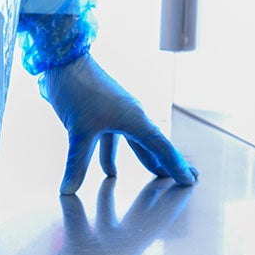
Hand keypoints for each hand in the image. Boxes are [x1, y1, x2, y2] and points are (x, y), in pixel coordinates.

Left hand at [38, 53, 197, 192]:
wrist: (64, 64)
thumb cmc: (79, 90)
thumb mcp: (79, 131)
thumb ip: (76, 163)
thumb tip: (68, 190)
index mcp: (133, 118)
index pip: (160, 146)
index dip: (175, 164)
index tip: (189, 178)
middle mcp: (131, 115)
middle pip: (155, 143)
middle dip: (170, 162)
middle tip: (189, 175)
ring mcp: (118, 114)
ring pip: (137, 142)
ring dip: (146, 159)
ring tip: (157, 174)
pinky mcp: (103, 114)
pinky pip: (115, 140)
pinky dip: (112, 156)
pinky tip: (109, 172)